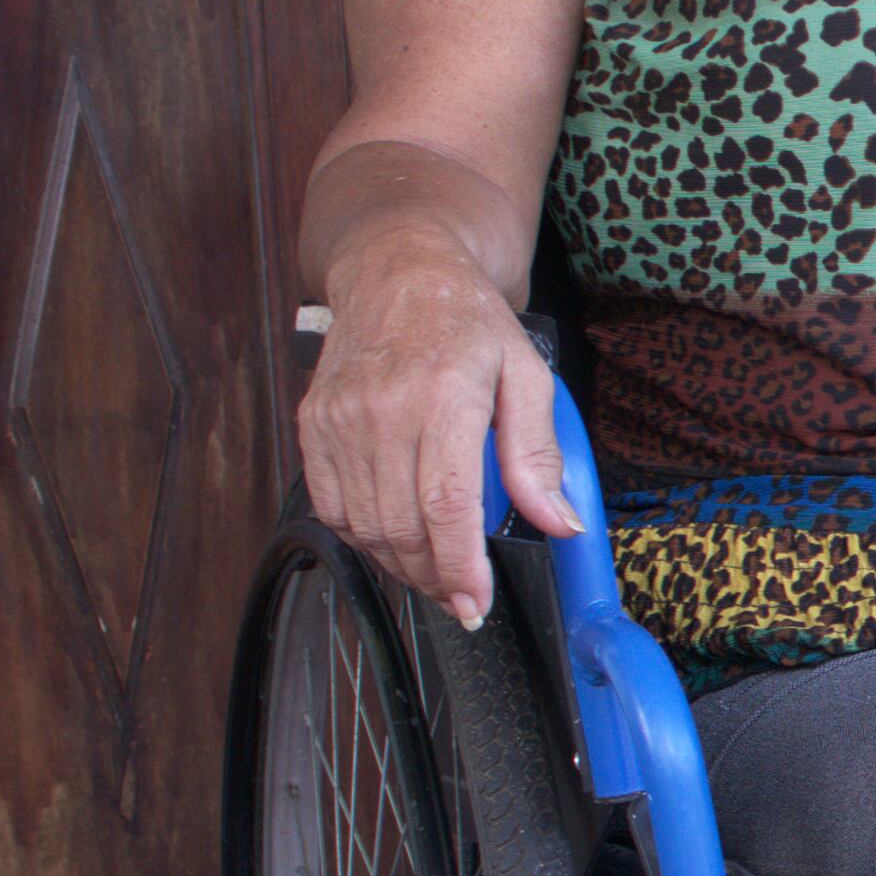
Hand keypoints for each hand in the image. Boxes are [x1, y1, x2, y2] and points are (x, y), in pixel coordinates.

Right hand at [296, 237, 574, 627]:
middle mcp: (382, 410)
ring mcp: (340, 419)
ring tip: (434, 574)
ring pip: (365, 525)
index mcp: (443, 396)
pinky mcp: (314, 425)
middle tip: (462, 599)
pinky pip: (332, 506)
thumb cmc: (469, 323)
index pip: (446, 504)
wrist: (397, 272)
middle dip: (435, 577)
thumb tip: (561, 523)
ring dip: (401, 565)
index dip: (459, 566)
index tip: (474, 603)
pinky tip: (394, 540)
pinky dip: (363, 537)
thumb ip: (538, 455)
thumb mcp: (526, 375)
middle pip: (402, 526)